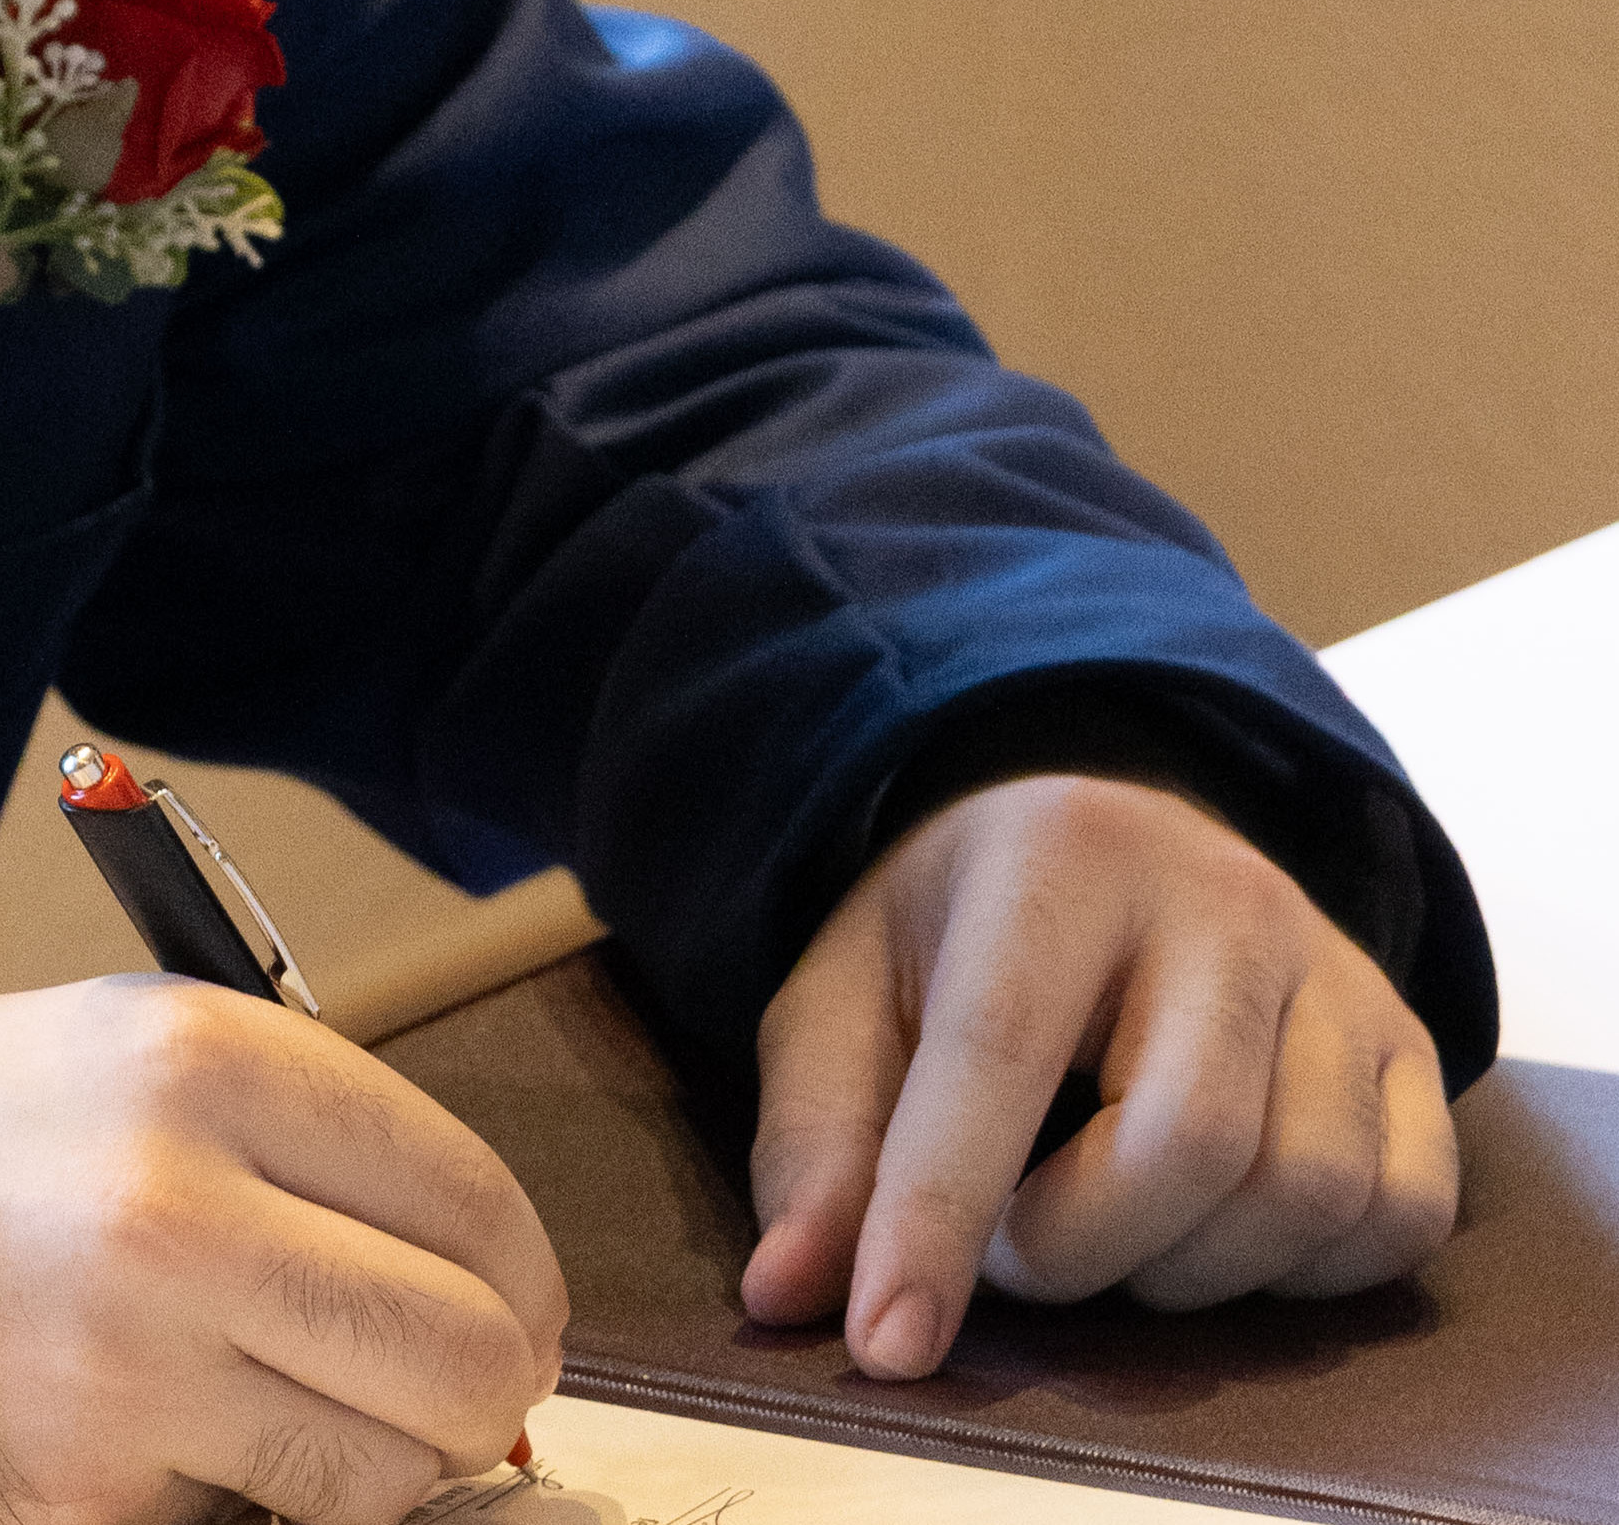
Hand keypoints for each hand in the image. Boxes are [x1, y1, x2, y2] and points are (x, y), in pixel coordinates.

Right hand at [0, 978, 564, 1524]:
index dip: (520, 1274)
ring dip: (373, 1469)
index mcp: (203, 1060)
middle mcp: (181, 1200)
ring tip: (292, 1416)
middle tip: (434, 1394)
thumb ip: (300, 1142)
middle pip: (470, 1352)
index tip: (509, 1307)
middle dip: (481, 1393)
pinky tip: (183, 1452)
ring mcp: (135, 1364)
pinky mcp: (93, 1499)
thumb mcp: (127, 1056)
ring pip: (392, 1473)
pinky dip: (255, 1512)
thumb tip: (484, 1282)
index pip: (472, 1196)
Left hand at [742, 773, 1457, 1377]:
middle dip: (1077, 1248)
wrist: (1104, 850)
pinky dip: (1307, 1272)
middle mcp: (1218, 893)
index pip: (998, 1052)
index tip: (888, 1344)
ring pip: (1304, 1193)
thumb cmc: (957, 938)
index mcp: (1055, 854)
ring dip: (1186, 1270)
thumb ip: (814, 1139)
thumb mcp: (848, 996)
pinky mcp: (1410, 1043)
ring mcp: (1334, 965)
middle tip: (1011, 1247)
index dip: (936, 1214)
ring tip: (1104, 1221)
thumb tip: (784, 1291)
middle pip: (1187, 1143)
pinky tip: (1216, 1230)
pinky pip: (1402, 1216)